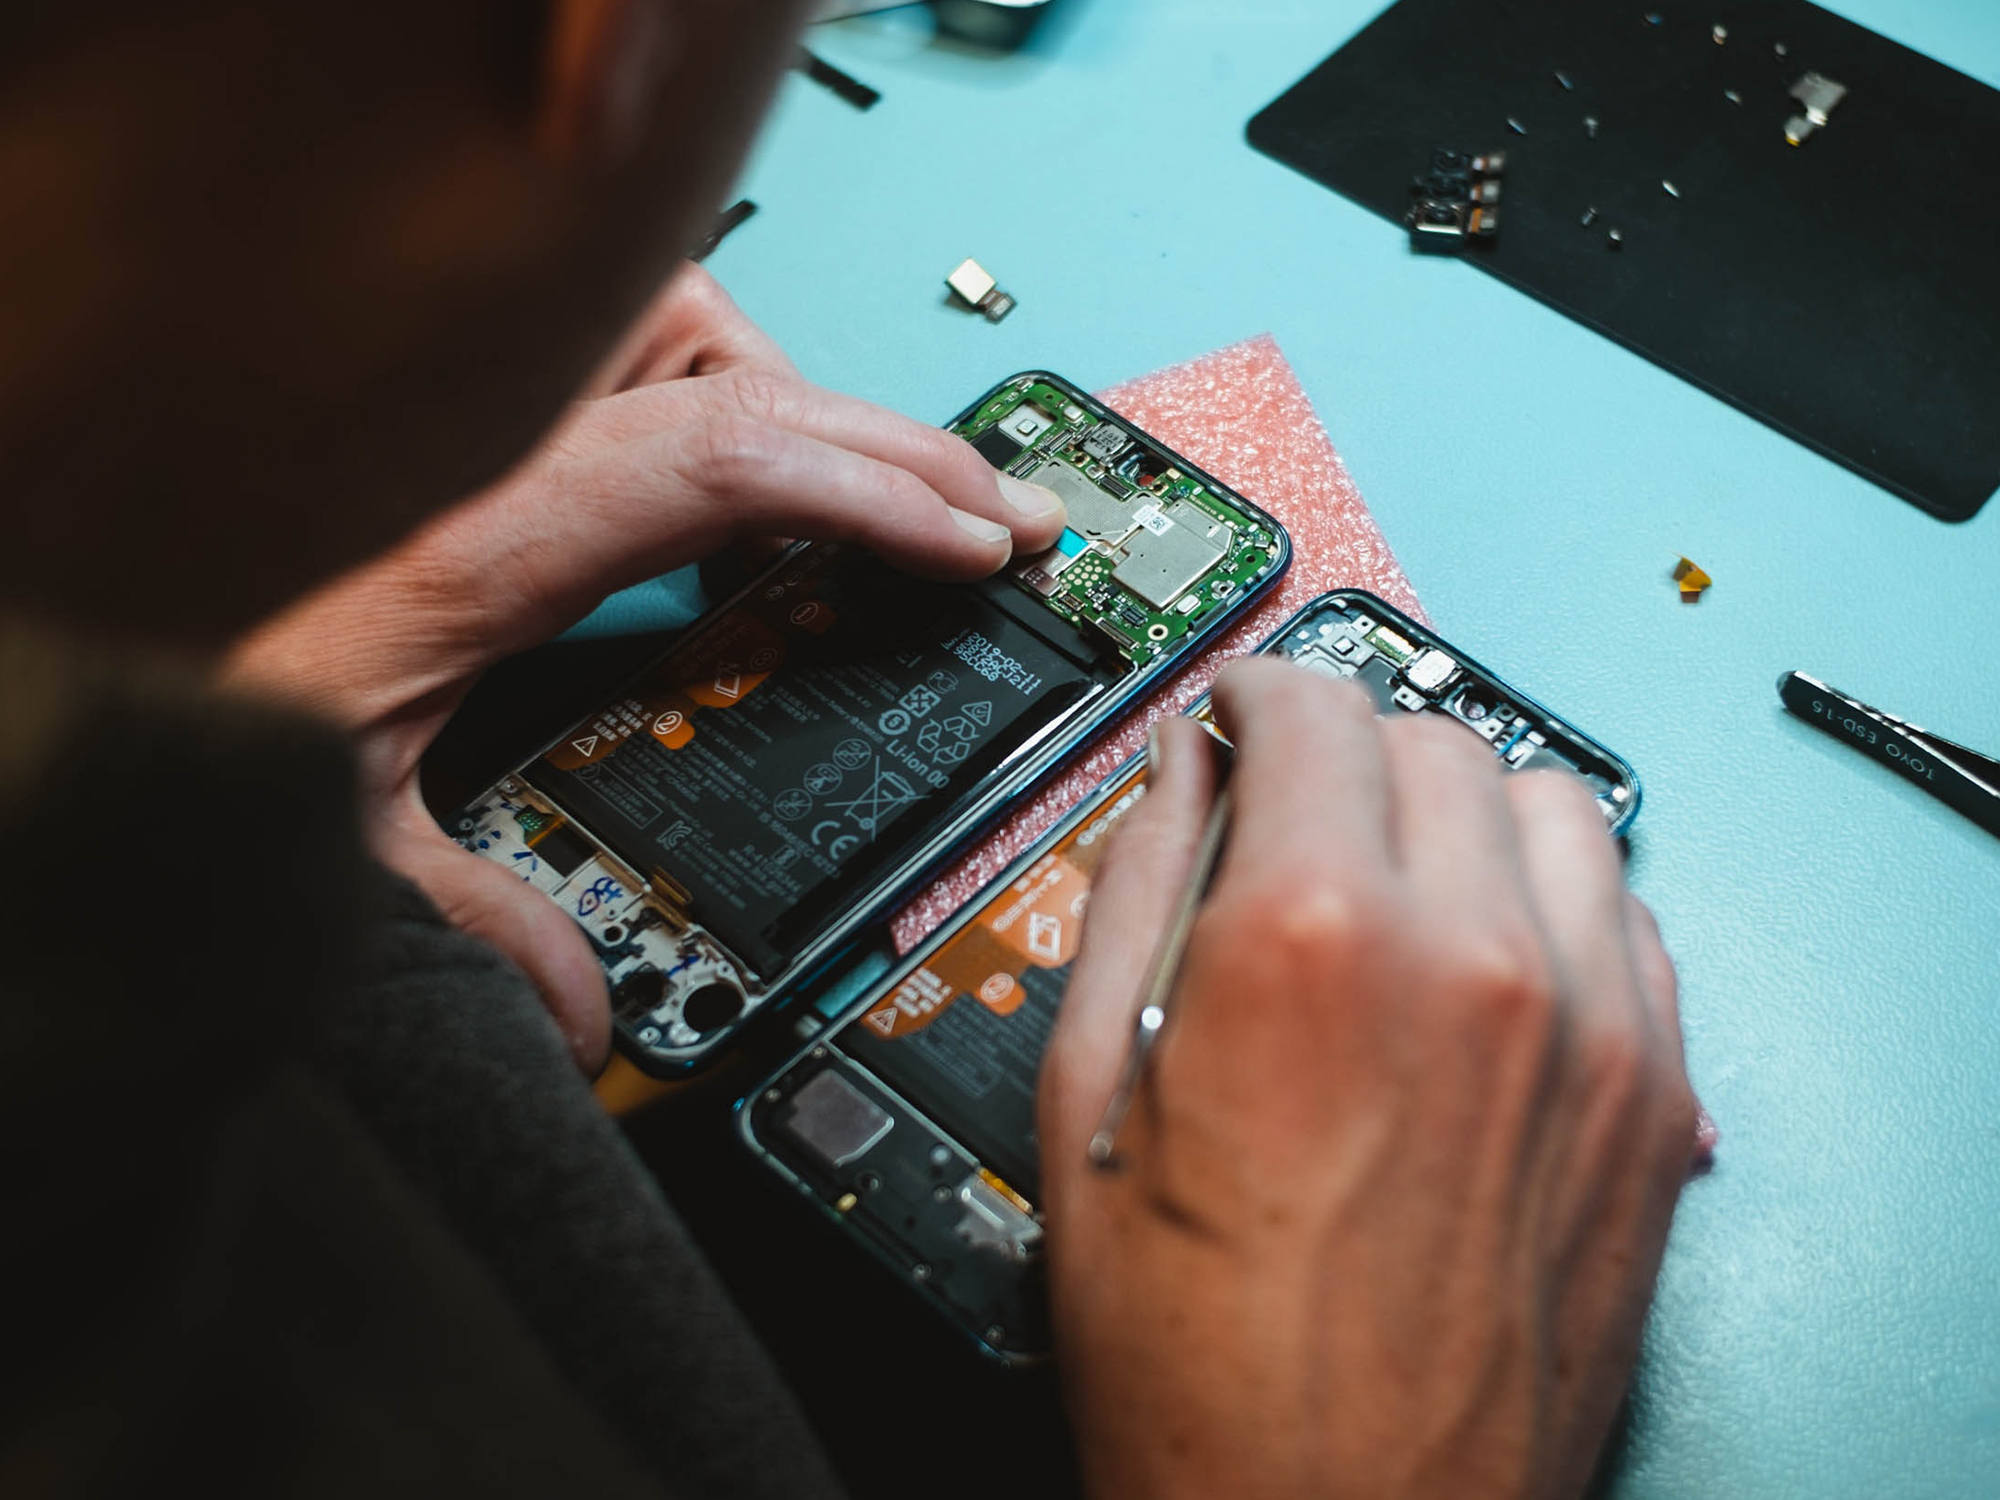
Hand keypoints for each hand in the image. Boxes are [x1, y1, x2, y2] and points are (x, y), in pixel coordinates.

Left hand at [224, 263, 1063, 1071]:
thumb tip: (583, 1015)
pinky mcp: (492, 414)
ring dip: (799, 399)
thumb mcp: (328, 832)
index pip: (718, 462)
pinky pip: (643, 352)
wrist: (88, 610)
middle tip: (1003, 511)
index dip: (871, 491)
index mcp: (480, 540)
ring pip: (691, 328)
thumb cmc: (184, 688)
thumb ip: (465, 920)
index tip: (977, 543)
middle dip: (894, 444)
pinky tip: (752, 487)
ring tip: (882, 494)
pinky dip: (726, 397)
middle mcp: (494, 444)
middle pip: (735, 372)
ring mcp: (494, 412)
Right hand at [1039, 661, 1696, 1499]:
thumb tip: (1175, 776)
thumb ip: (1136, 889)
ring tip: (1395, 880)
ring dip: (1460, 809)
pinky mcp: (1653, 1100)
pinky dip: (1551, 900)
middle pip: (1428, 739)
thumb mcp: (1090, 1097)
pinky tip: (1482, 960)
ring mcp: (1587, 1028)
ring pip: (1548, 805)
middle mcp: (1472, 958)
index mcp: (1309, 941)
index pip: (1308, 709)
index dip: (1253, 696)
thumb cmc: (1201, 1360)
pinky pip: (1626, 915)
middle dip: (1346, 751)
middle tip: (1293, 814)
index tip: (1239, 718)